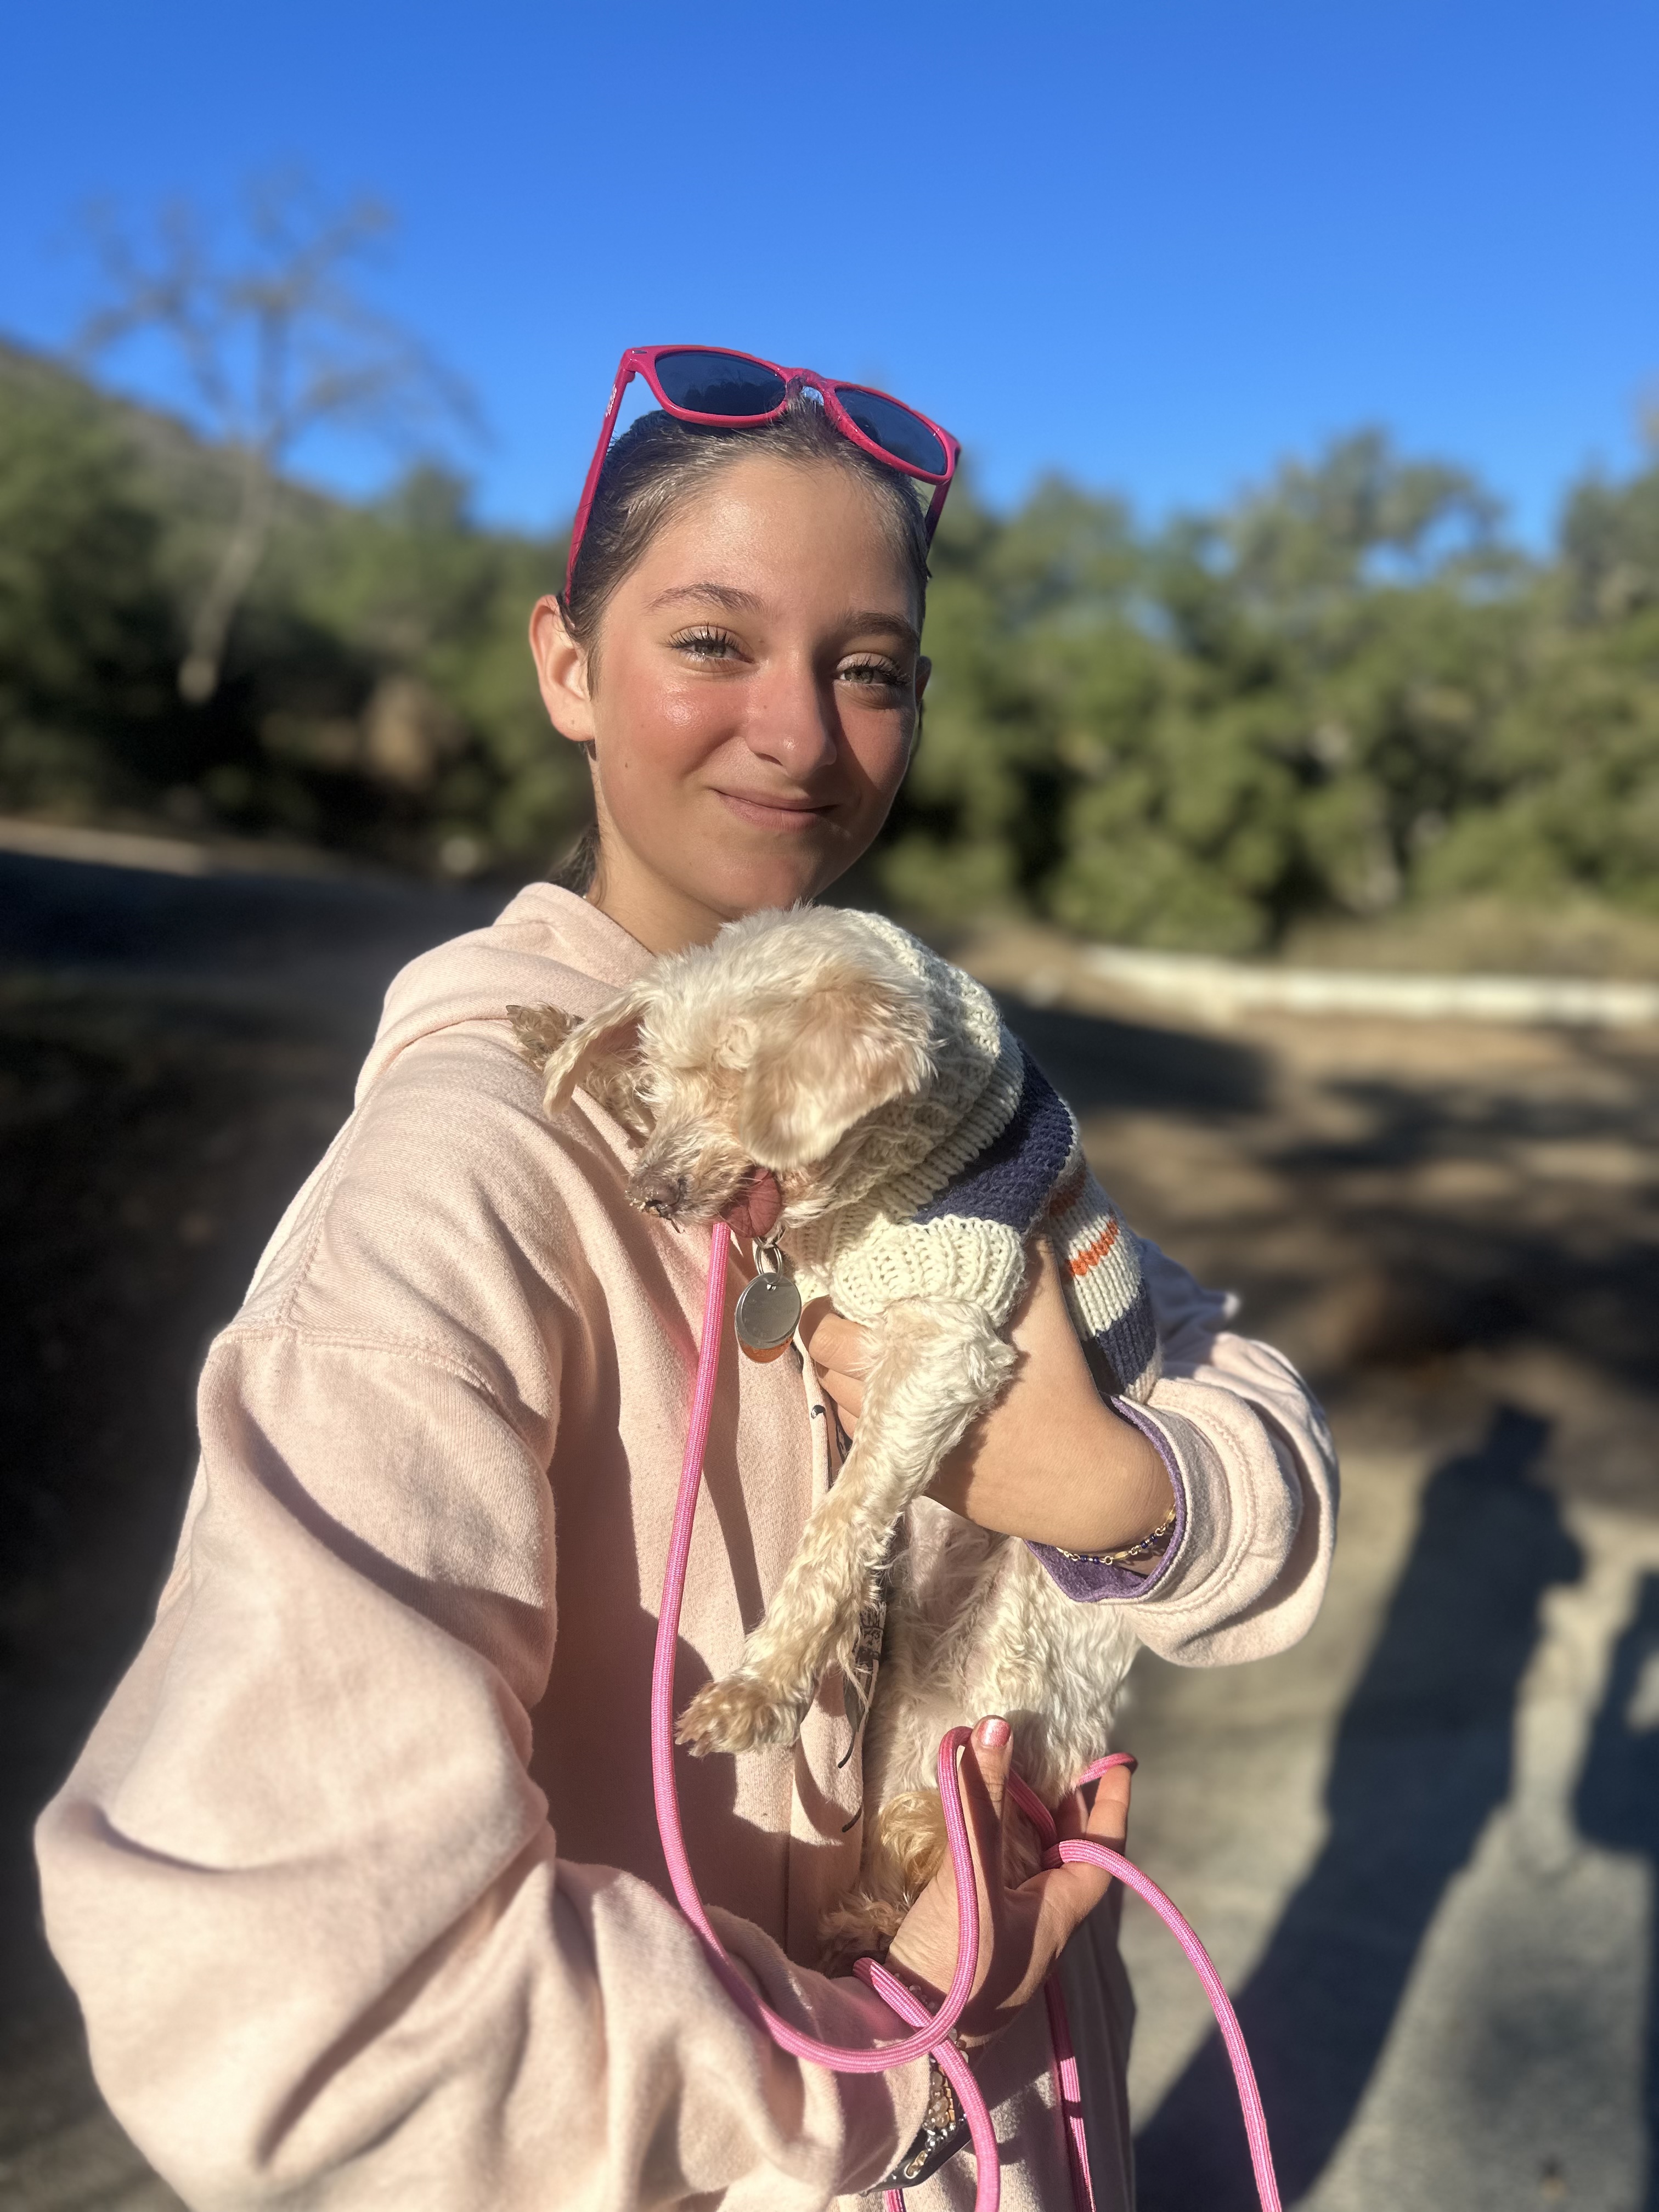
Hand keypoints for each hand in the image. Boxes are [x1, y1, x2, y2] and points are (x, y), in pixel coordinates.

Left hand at [802, 1239, 1173, 1555]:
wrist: (1081, 1480)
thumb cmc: (1060, 1386)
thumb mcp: (1044, 1307)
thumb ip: (1023, 1252)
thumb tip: (1015, 1206)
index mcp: (911, 1359)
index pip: (827, 1330)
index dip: (825, 1303)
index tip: (842, 1283)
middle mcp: (892, 1406)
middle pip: (823, 1366)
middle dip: (828, 1334)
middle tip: (851, 1310)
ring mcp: (900, 1446)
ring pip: (837, 1402)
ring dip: (843, 1373)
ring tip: (870, 1347)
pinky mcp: (913, 1476)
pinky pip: (864, 1437)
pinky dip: (865, 1409)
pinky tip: (894, 1389)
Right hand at [882, 1716, 1131, 2044]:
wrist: (902, 2041)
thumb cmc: (956, 1967)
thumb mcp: (972, 1878)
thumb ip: (981, 1803)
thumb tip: (997, 1725)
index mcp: (1057, 1913)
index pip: (1102, 1852)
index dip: (1110, 1805)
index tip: (1118, 1762)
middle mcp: (1038, 1923)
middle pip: (1068, 1859)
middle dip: (1068, 1810)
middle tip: (1058, 1762)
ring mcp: (1002, 1933)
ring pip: (1030, 1867)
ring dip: (1026, 1824)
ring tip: (1014, 1780)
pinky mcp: (967, 1938)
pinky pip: (994, 1878)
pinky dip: (991, 1843)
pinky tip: (970, 1827)